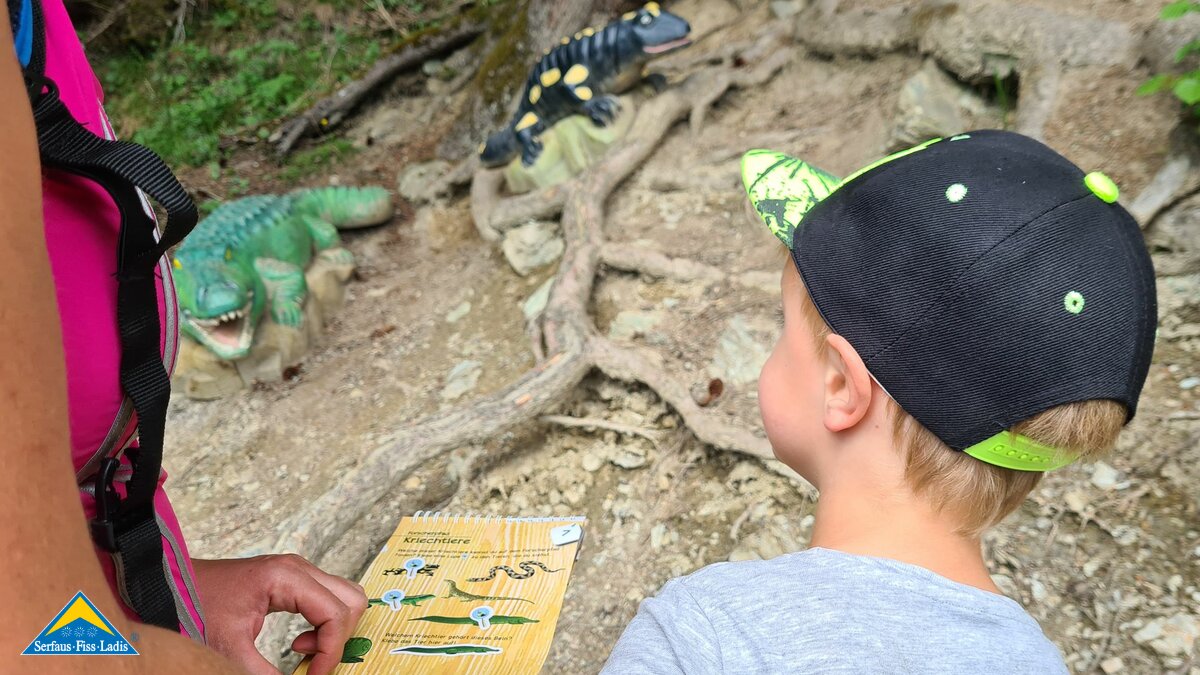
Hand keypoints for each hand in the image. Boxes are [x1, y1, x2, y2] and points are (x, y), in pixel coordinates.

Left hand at [191, 555, 367, 674]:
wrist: (172, 586)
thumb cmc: (196, 607)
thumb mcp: (231, 649)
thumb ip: (265, 673)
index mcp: (287, 578)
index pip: (335, 613)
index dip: (331, 651)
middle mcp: (300, 569)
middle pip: (351, 601)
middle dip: (339, 638)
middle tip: (313, 664)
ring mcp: (299, 571)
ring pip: (345, 598)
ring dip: (334, 630)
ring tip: (304, 652)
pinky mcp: (294, 580)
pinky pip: (328, 599)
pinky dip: (325, 623)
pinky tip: (299, 642)